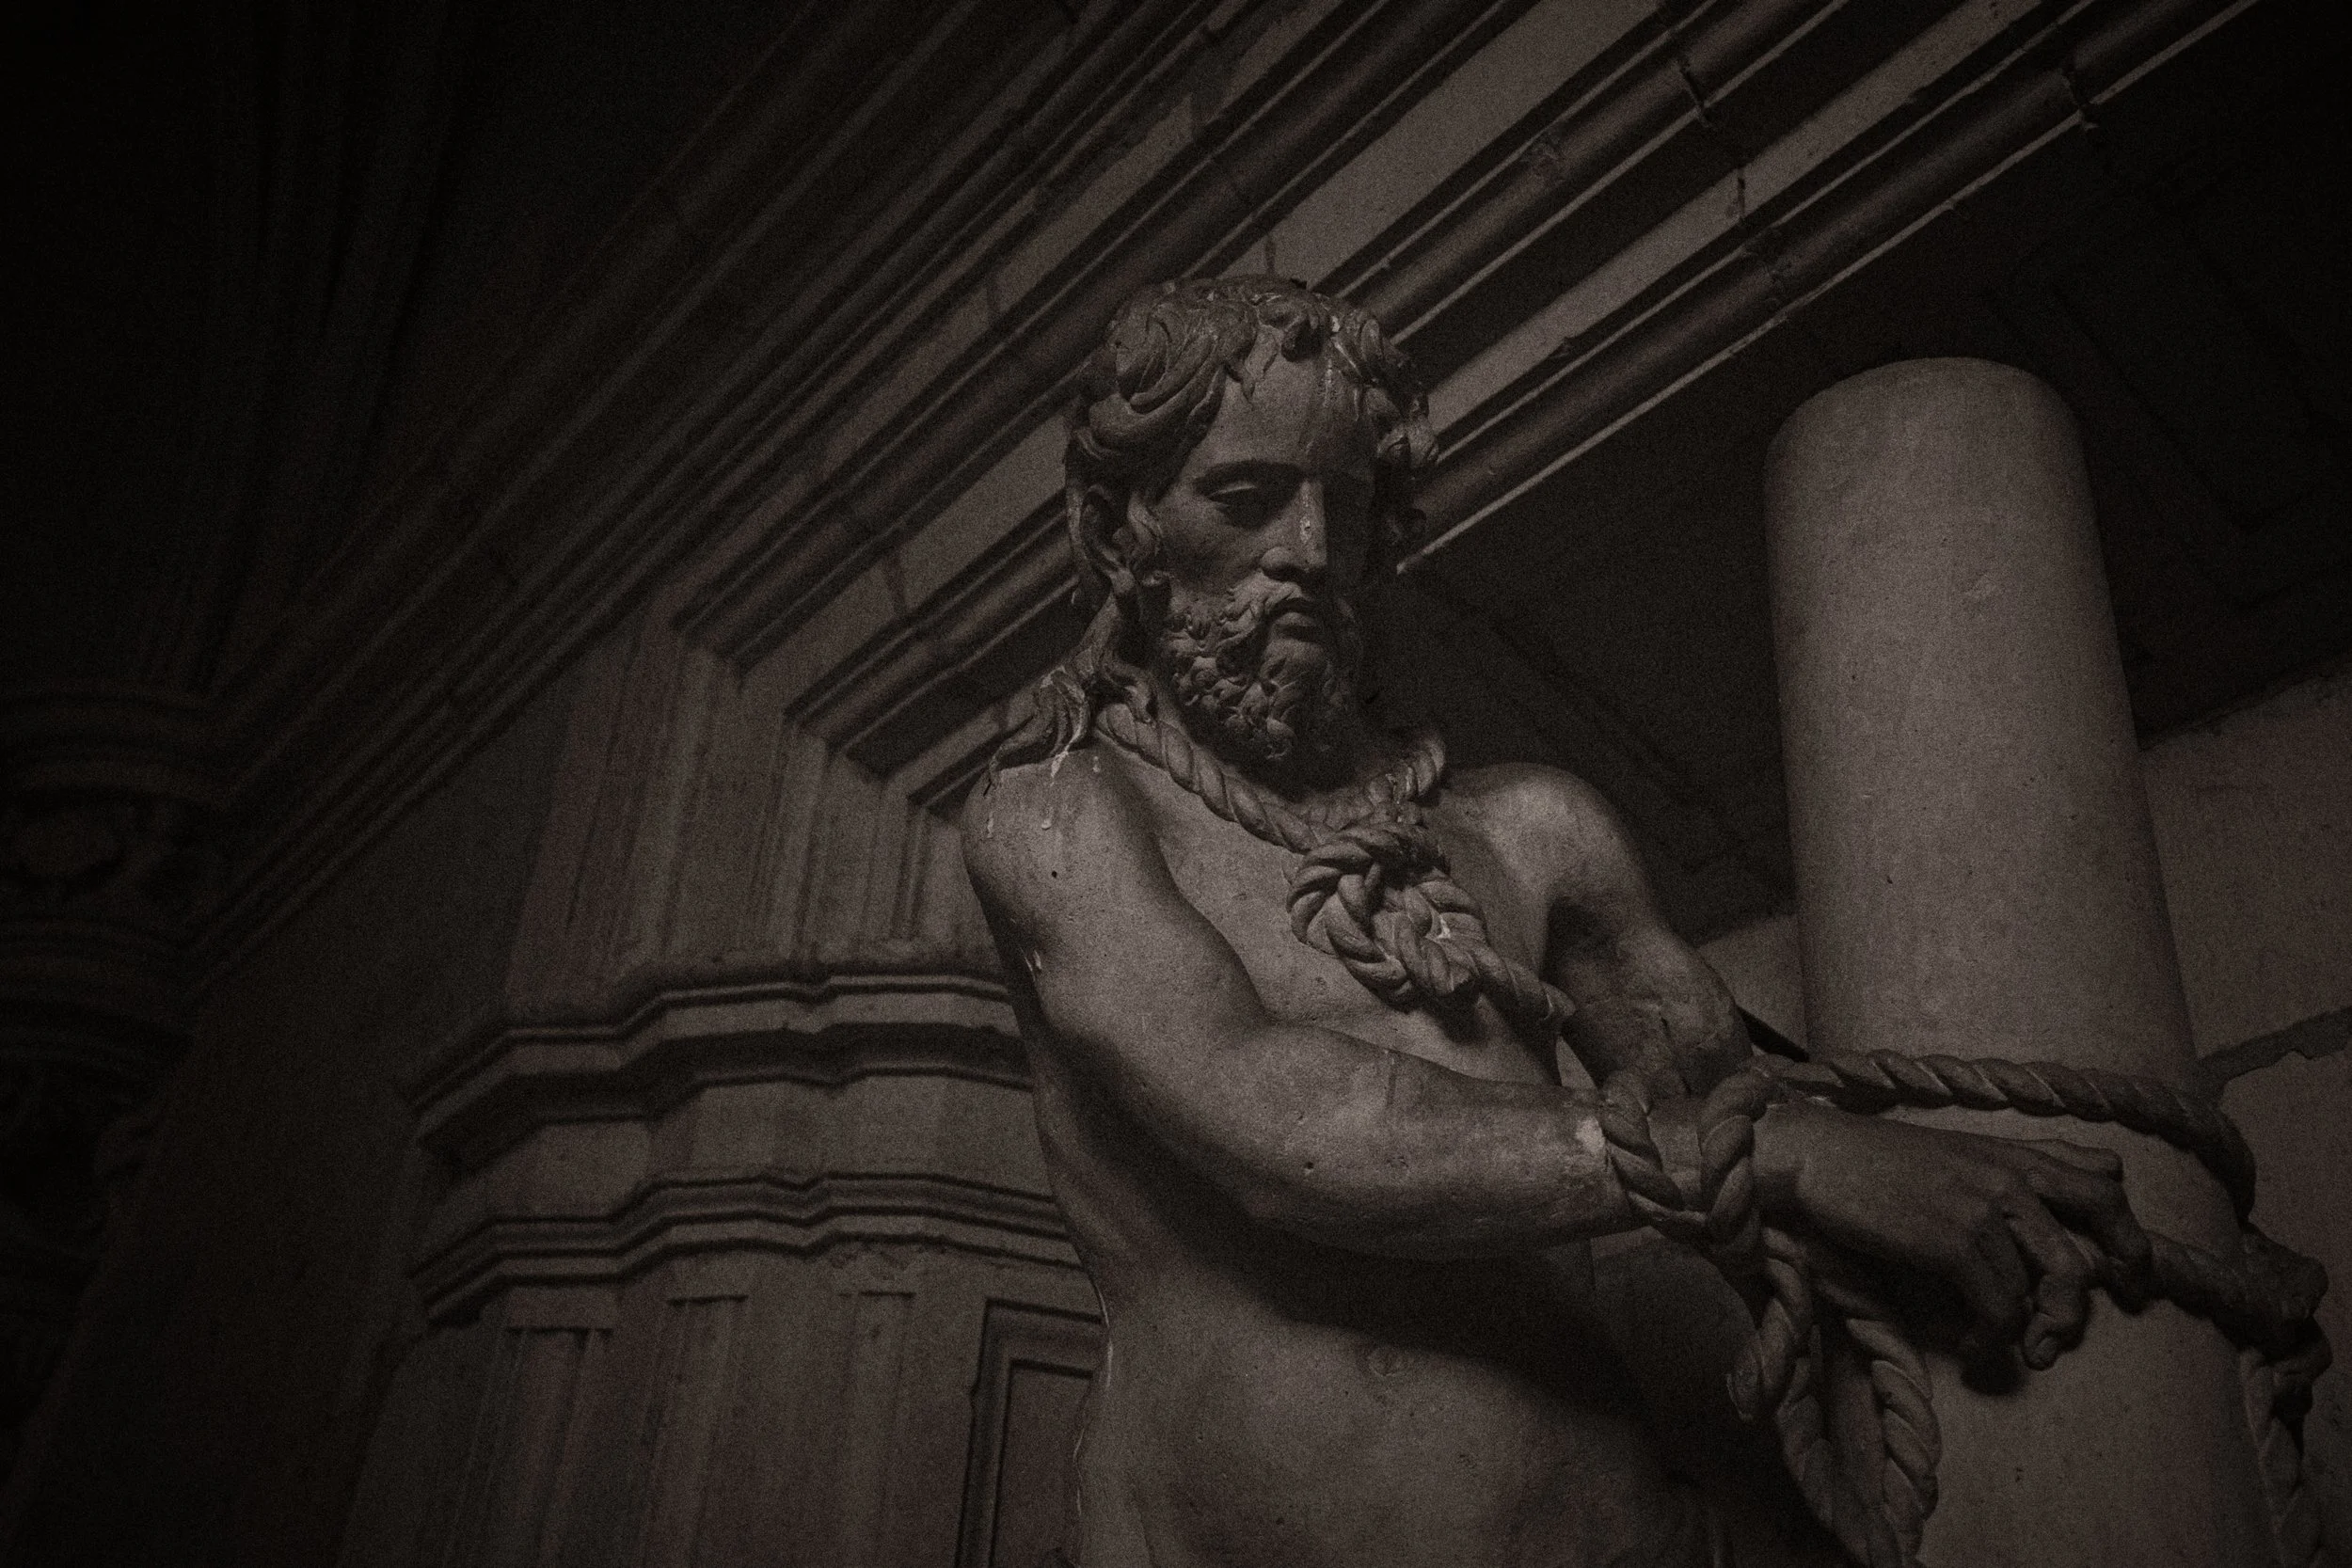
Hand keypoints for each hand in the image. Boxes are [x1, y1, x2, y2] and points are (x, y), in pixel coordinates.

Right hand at [1752, 1099, 2154, 1367]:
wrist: (1818, 1155)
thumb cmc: (1883, 1160)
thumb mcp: (1965, 1150)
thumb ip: (2032, 1161)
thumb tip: (2112, 1165)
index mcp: (2016, 1156)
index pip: (2105, 1186)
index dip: (2131, 1239)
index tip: (2129, 1280)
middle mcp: (2010, 1178)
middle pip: (2091, 1240)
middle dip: (2093, 1297)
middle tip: (2063, 1333)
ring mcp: (1984, 1207)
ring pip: (2047, 1286)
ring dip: (2036, 1332)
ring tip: (2019, 1350)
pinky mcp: (1953, 1239)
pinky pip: (2000, 1306)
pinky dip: (1992, 1338)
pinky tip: (1973, 1347)